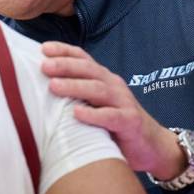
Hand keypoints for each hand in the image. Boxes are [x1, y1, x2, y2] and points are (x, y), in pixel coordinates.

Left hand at [41, 41, 186, 179]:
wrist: (152, 145)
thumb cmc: (115, 123)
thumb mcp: (95, 103)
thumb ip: (76, 93)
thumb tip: (41, 85)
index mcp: (103, 78)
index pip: (83, 58)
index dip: (64, 50)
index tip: (43, 48)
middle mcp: (113, 85)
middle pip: (88, 70)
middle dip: (65, 65)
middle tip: (44, 66)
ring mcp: (123, 102)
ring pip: (98, 89)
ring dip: (75, 86)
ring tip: (54, 86)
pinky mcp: (130, 122)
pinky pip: (111, 116)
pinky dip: (94, 115)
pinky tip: (77, 113)